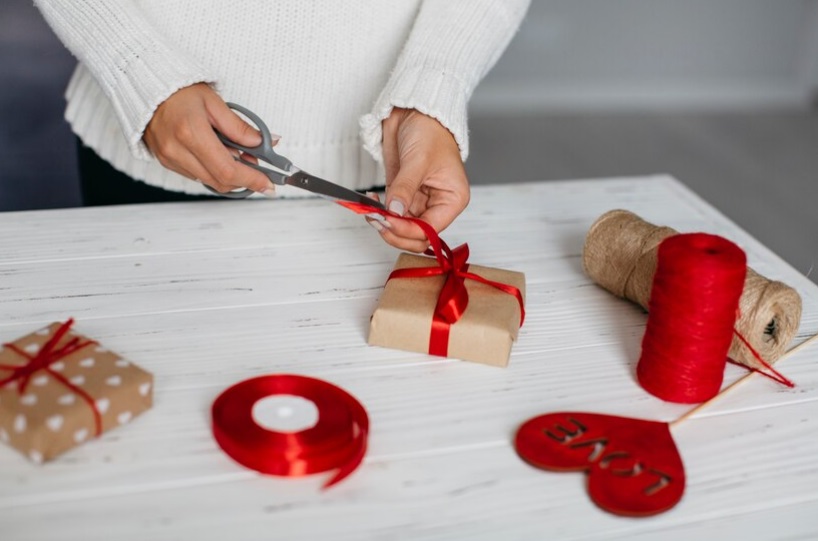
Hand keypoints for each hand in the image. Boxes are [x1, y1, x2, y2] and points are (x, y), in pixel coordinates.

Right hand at [143, 83, 275, 193]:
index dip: (252, 180)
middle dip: (244, 179)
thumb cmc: (178, 91)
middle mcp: (177, 150)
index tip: (268, 184)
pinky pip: (196, 176)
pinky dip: (213, 171)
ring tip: (238, 156)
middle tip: (257, 166)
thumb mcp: (214, 103)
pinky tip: (219, 156)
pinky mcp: (166, 161)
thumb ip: (239, 127)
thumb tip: (262, 143)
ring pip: (209, 181)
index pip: (228, 170)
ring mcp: (169, 158)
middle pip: (220, 181)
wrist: (146, 87)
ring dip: (229, 175)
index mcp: (191, 133)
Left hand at [369, 108, 469, 251]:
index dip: (408, 230)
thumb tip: (395, 211)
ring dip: (385, 225)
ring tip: (372, 212)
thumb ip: (405, 188)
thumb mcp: (418, 160)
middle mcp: (438, 205)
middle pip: (417, 236)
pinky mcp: (402, 196)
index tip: (388, 221)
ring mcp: (419, 203)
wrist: (415, 112)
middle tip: (378, 220)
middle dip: (396, 232)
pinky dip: (380, 215)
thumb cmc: (430, 130)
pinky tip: (371, 203)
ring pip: (402, 229)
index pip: (431, 229)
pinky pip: (391, 216)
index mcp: (452, 199)